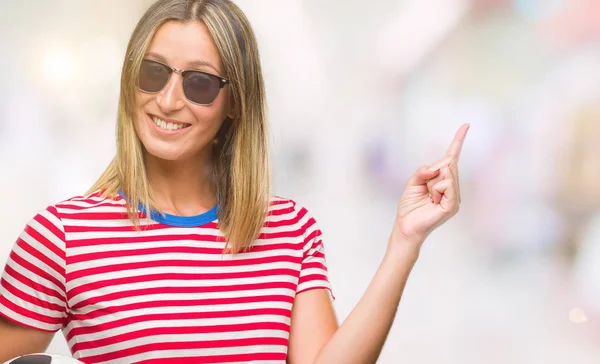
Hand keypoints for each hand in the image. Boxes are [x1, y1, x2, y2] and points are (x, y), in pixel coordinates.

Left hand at [390, 124, 469, 247]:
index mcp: (443, 180)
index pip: (452, 157)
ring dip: (431, 183)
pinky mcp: (453, 204)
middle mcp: (453, 187)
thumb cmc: (409, 207)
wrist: (406, 226)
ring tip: (428, 197)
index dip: (458, 141)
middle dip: (431, 172)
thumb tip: (437, 167)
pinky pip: (446, 184)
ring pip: (447, 173)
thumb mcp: (412, 182)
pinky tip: (432, 200)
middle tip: (425, 190)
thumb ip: (423, 171)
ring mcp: (455, 196)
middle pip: (447, 164)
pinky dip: (435, 189)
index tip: (466, 125)